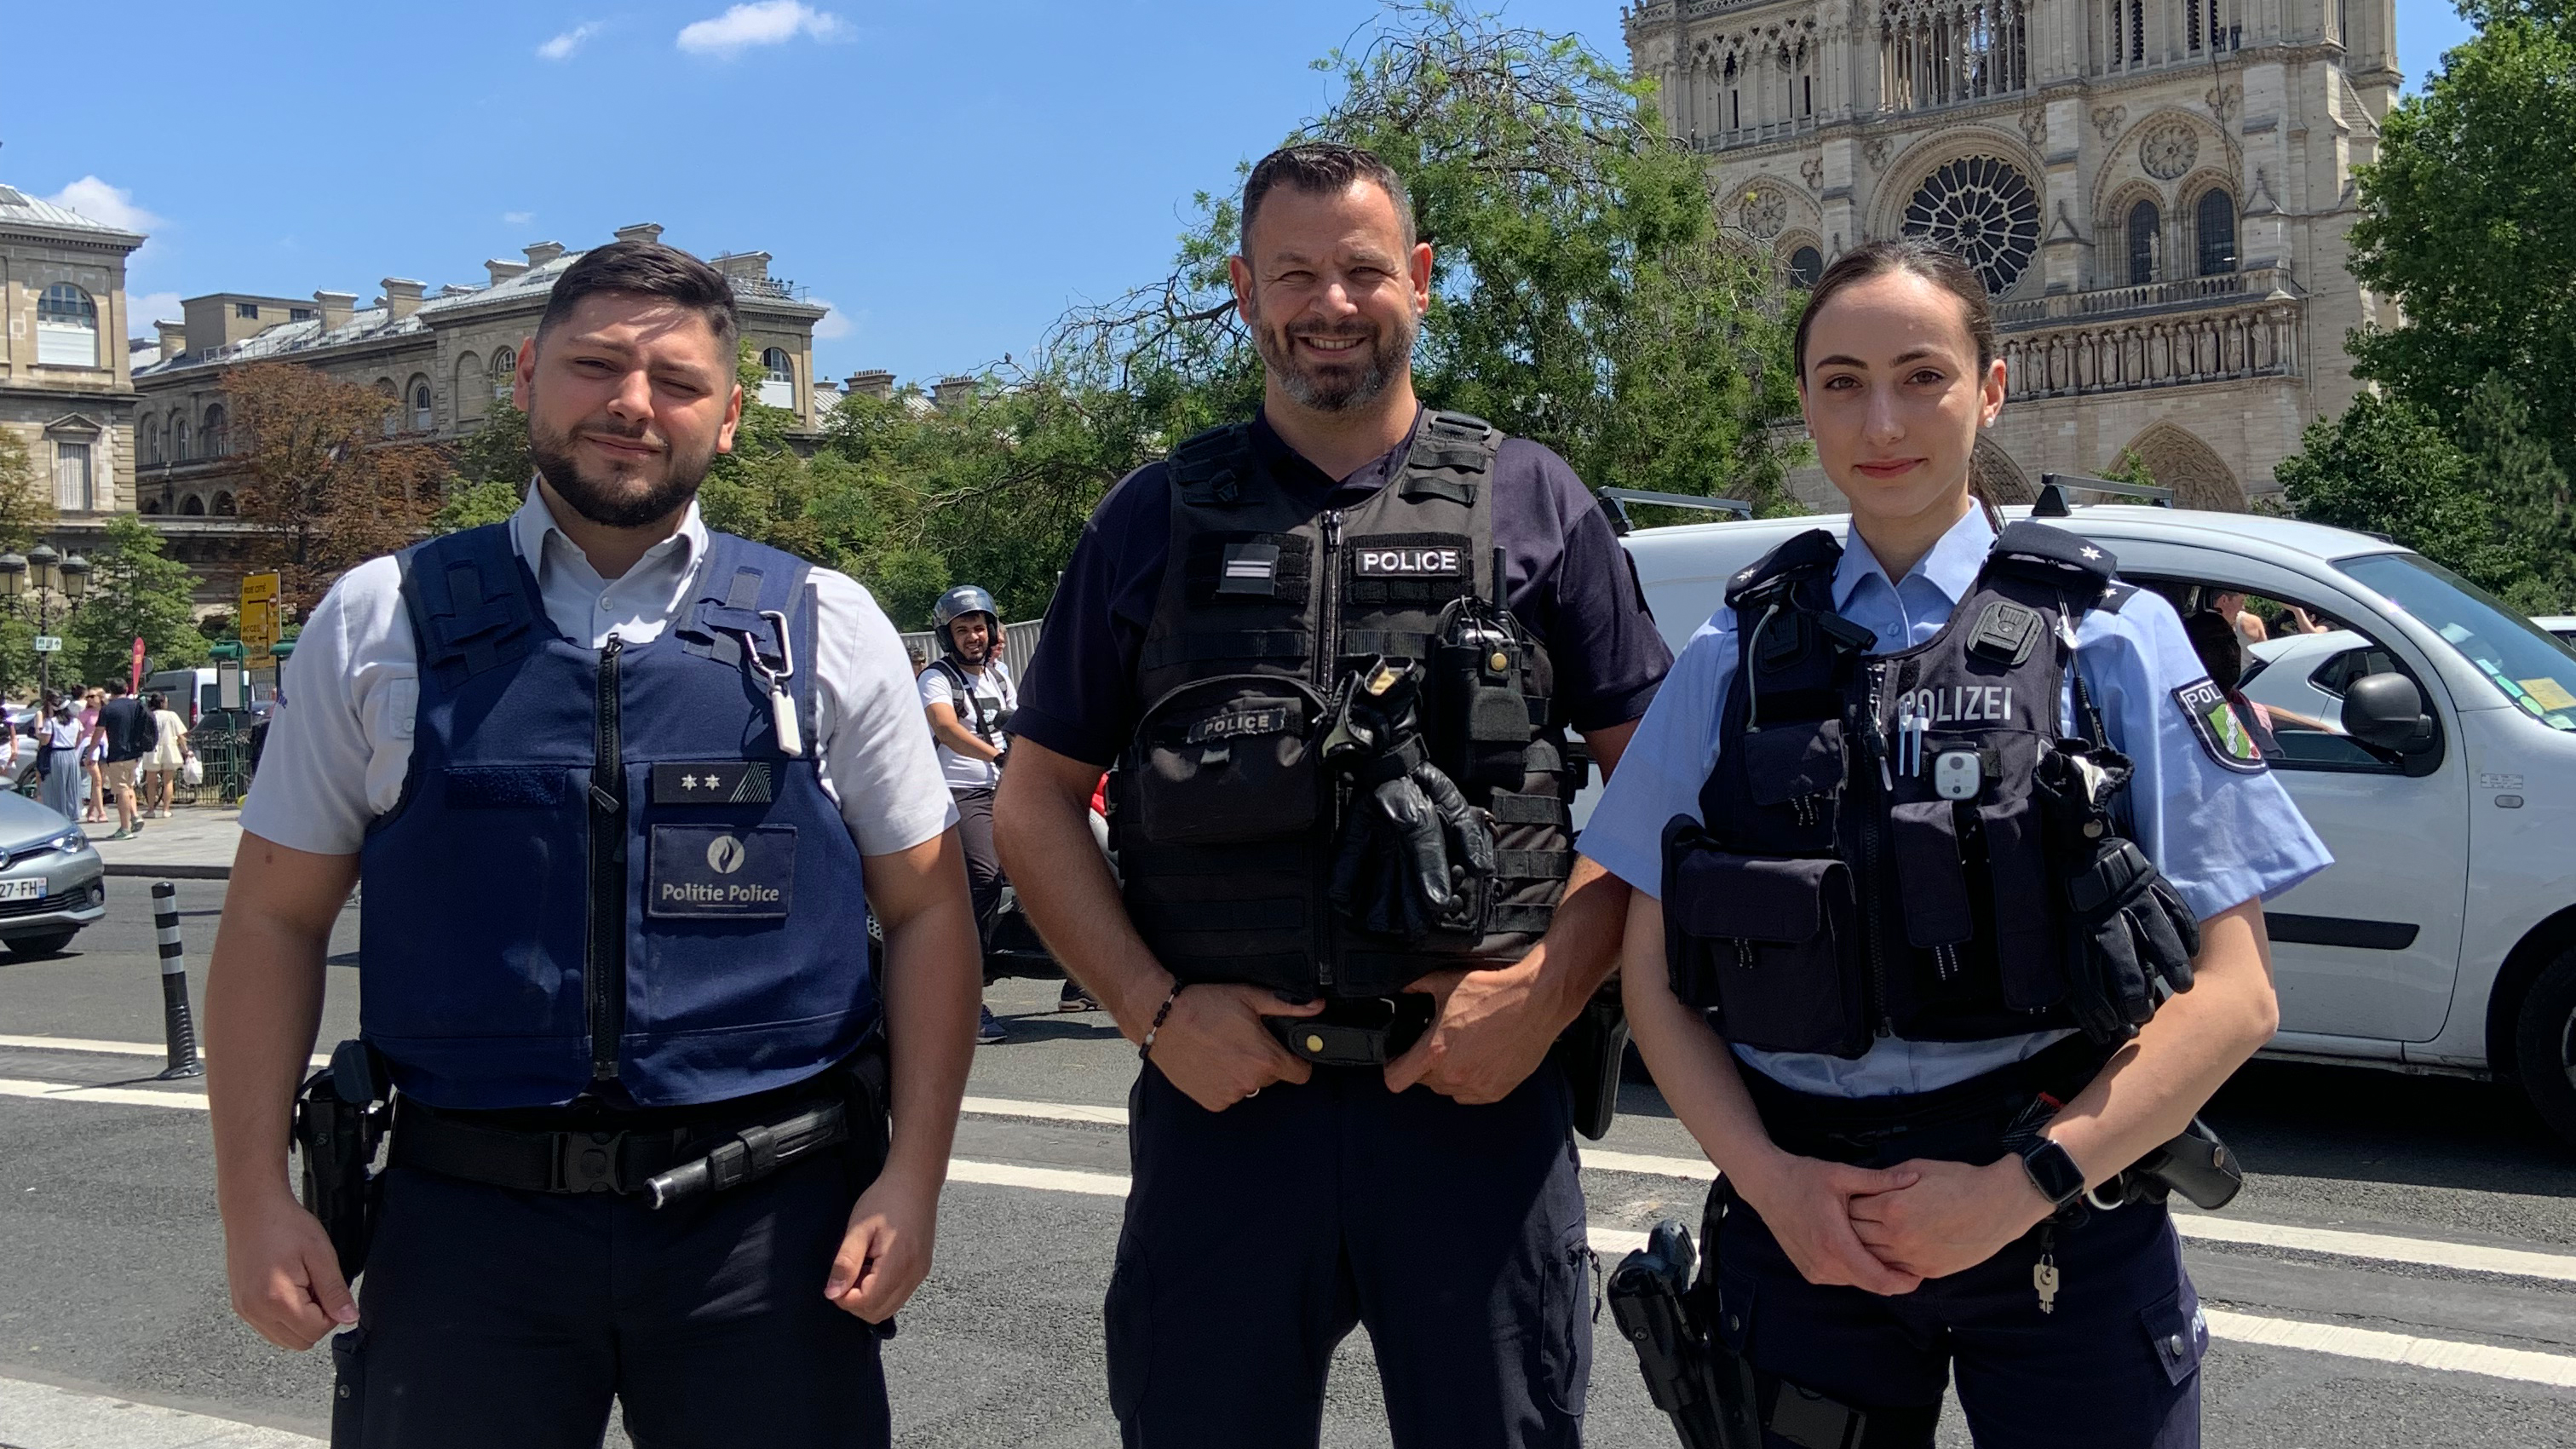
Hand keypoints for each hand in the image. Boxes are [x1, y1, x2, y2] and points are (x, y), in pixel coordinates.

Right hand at [221, 1186, 356, 1349]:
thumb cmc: (286, 1225)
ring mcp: (244, 1310)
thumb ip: (335, 1291)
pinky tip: (287, 1289)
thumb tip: (349, 1318)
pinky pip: (268, 1328)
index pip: (315, 1332)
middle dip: (315, 1321)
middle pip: (299, 1343)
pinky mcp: (240, 1306)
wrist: (252, 1209)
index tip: (329, 1289)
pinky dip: (283, 1317)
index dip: (331, 1314)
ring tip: (301, 1287)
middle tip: (316, 1288)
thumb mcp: (321, 1255)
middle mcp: (255, 1311)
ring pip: (283, 1339)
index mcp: (276, 1299)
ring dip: (299, 1321)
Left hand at [825, 1165, 940, 1322]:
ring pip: (889, 1308)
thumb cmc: (885, 1199)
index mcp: (897, 1263)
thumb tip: (832, 1293)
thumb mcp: (858, 1228)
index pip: (867, 1304)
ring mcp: (920, 1274)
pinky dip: (882, 1292)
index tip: (836, 1280)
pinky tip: (874, 1268)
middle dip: (856, 1302)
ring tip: (861, 1269)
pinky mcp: (922, 1270)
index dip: (845, 1298)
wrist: (915, 1182)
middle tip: (846, 1275)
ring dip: (869, 1298)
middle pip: (879, 1312)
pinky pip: (899, 1296)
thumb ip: (846, 1263)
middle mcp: (913, 1275)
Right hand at [1140, 982, 1322, 1112]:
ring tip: (1223, 1050)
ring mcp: (1230, 1094)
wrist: (1163, 1019)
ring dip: (1243, 1073)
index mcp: (1265, 1058)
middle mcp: (1250, 1081)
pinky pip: (1229, 1095)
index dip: (1298, 1061)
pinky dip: (1224, 1083)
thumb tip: (1316, 1006)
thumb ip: (1288, 1006)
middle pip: (1273, 1078)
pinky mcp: (1212, 1102)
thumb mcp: (1250, 997)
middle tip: (1244, 1042)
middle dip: (1264, 1062)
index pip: (1301, 1074)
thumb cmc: (1203, 1006)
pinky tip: (1211, 1062)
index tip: (1287, 1053)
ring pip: (1250, 1086)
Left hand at [1385, 962, 1563, 1102]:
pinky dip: (1471, 1082)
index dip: (1393, 1069)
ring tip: (1462, 1051)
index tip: (1399, 1060)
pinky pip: (1471, 1095)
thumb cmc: (1495, 993)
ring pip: (1448, 1090)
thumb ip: (1418, 988)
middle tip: (1440, 1045)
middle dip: (1426, 1066)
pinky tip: (1479, 1060)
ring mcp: (1476, 1085)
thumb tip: (1404, 990)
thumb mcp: (1448, 982)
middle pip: (1424, 1083)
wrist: (1536, 1002)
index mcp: (1436, 1050)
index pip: (1396, 1080)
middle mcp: (1454, 1074)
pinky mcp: (1496, 1091)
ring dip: (1449, 1075)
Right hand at [1731, 1152, 1925, 1295]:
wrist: (1766, 1185)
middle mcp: (1824, 1264)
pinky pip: (1842, 1277)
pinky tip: (1864, 1250)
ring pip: (1857, 1282)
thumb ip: (1880, 1181)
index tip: (1921, 1272)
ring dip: (1874, 1273)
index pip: (1878, 1280)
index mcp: (1835, 1243)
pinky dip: (1856, 1269)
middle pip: (1871, 1285)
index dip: (1903, 1282)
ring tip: (1891, 1253)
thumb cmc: (1802, 1178)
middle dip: (1894, 1278)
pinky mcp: (1809, 1271)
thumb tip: (1914, 1178)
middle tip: (1913, 1262)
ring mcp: (1815, 1270)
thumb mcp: (1842, 1174)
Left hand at [1847, 1157, 2053, 1281]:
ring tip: (1864, 1236)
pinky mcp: (1927, 1271)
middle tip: (1849, 1220)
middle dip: (1851, 1227)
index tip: (1846, 1201)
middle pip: (1857, 1236)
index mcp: (1892, 1207)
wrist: (1998, 1205)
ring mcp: (1912, 1257)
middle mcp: (1898, 1236)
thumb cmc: (1960, 1181)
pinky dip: (1887, 1261)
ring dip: (1866, 1247)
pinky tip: (1887, 1250)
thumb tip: (1867, 1185)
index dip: (1847, 1204)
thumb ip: (1887, 1180)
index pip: (1851, 1210)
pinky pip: (1896, 1269)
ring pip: (1873, 1257)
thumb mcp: (1918, 1168)